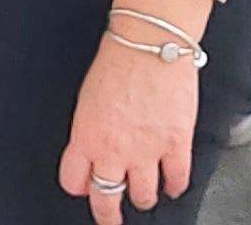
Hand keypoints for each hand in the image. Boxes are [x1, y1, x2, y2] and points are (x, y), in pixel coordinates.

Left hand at [57, 29, 197, 220]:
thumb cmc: (118, 60)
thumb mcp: (88, 98)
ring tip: (145, 196)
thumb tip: (95, 146)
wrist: (150, 43)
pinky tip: (173, 185)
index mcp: (85, 136)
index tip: (84, 189)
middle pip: (106, 199)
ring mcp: (146, 151)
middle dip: (107, 215)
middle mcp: (113, 150)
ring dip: (144, 199)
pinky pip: (177, 180)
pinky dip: (175, 186)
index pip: (74, 181)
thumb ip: (90, 128)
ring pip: (143, 197)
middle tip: (110, 219)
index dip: (79, 187)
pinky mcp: (176, 144)